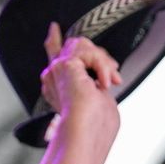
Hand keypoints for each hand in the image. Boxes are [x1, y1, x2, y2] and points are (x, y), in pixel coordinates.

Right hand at [37, 22, 120, 163]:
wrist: (83, 136)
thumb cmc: (94, 130)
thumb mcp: (97, 101)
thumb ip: (95, 84)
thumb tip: (103, 79)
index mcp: (57, 87)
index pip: (53, 56)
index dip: (53, 40)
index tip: (53, 28)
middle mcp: (52, 77)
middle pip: (75, 45)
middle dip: (100, 57)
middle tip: (112, 78)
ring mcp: (56, 70)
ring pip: (83, 44)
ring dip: (103, 62)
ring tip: (110, 82)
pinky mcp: (64, 65)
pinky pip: (89, 51)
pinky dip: (102, 65)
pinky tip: (104, 82)